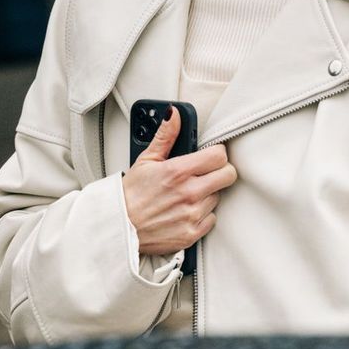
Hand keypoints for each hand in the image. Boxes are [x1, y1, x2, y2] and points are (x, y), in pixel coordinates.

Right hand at [123, 108, 236, 258]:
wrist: (120, 227)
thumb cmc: (130, 195)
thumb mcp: (146, 160)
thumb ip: (165, 136)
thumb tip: (174, 114)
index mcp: (178, 172)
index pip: (219, 156)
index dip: (217, 154)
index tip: (211, 156)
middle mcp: (189, 193)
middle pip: (228, 176)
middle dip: (221, 172)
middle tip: (208, 173)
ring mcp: (192, 215)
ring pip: (218, 198)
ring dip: (208, 194)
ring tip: (188, 195)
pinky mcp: (191, 234)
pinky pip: (211, 220)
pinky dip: (202, 215)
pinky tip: (186, 211)